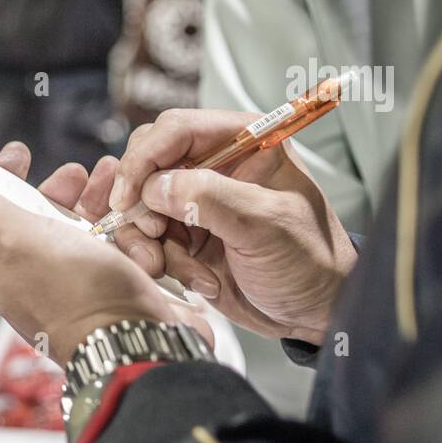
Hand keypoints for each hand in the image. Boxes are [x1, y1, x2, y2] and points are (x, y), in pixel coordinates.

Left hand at [0, 142, 209, 364]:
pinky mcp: (117, 290)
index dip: (3, 175)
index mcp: (2, 265)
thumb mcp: (10, 237)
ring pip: (86, 228)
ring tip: (118, 185)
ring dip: (100, 202)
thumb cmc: (73, 292)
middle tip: (84, 170)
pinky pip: (119, 248)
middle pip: (43, 216)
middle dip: (62, 187)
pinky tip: (140, 220)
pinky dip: (128, 229)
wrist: (138, 344)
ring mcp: (79, 285)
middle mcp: (37, 276)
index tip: (20, 149)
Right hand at [107, 108, 357, 344]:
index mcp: (245, 142)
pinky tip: (196, 280)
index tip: (128, 197)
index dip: (144, 159)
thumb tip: (155, 187)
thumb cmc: (310, 262)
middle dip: (139, 203)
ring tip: (172, 268)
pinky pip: (146, 239)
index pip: (175, 129)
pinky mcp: (183, 235)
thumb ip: (210, 198)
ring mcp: (195, 202)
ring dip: (146, 241)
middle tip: (151, 233)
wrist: (313, 312)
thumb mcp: (266, 226)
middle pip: (146, 163)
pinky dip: (159, 261)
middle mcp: (214, 166)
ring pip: (138, 205)